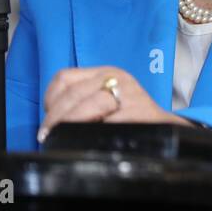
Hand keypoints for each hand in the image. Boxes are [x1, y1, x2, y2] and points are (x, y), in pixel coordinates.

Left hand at [38, 66, 189, 142]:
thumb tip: (52, 119)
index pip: (66, 77)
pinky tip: (88, 139)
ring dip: (72, 123)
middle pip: (75, 93)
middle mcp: (116, 78)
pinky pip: (110, 122)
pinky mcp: (140, 111)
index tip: (47, 117)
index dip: (51, 98)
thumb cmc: (129, 114)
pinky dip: (95, 132)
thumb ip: (83, 100)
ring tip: (61, 136)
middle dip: (56, 116)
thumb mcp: (106, 97)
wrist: (165, 126)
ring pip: (91, 105)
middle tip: (47, 134)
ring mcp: (129, 94)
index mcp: (104, 72)